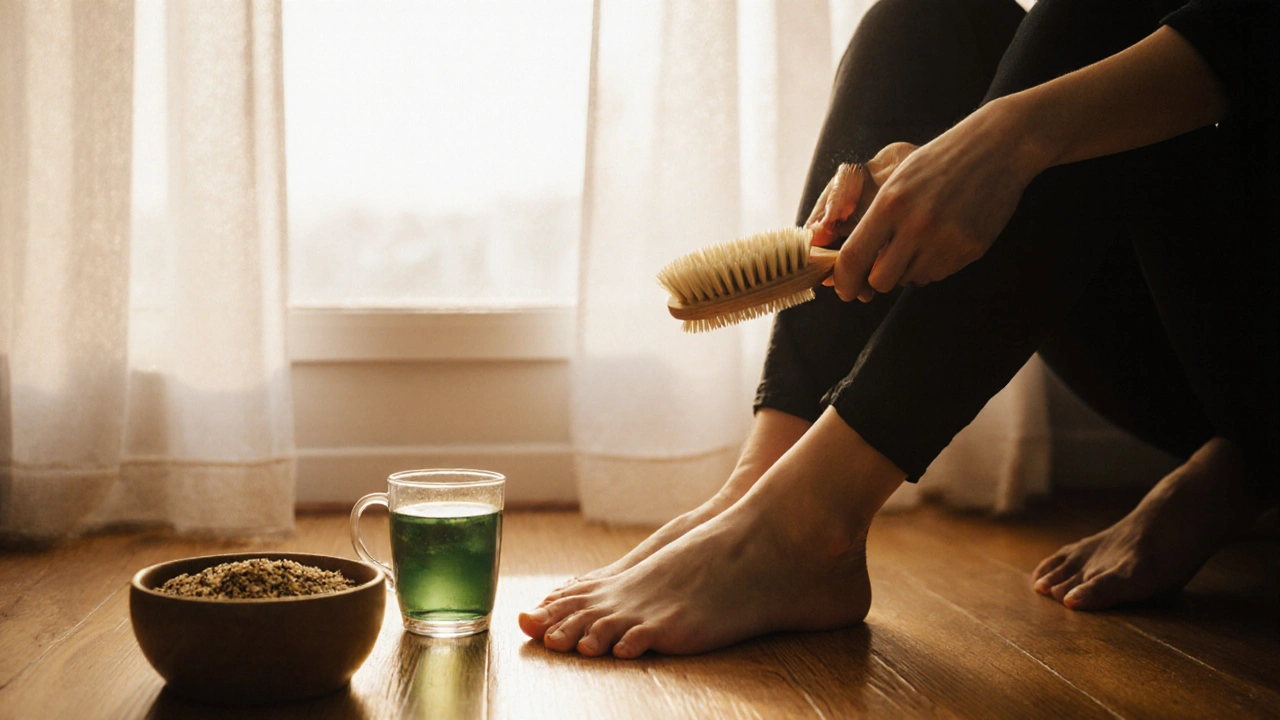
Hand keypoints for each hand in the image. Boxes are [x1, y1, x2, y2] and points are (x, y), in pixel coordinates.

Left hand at [826, 103, 1042, 301]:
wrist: (998, 147)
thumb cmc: (940, 161)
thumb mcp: (899, 180)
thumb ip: (877, 221)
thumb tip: (859, 264)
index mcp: (891, 203)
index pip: (853, 257)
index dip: (844, 280)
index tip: (843, 289)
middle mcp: (916, 226)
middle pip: (880, 281)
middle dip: (877, 278)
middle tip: (884, 263)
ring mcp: (946, 241)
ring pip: (910, 280)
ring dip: (909, 268)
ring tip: (923, 236)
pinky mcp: (970, 250)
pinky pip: (938, 274)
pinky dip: (934, 263)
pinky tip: (945, 235)